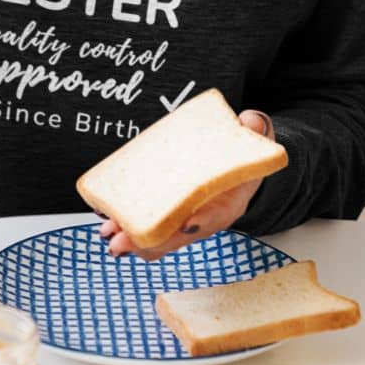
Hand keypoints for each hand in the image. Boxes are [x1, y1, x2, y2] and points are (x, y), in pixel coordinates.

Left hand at [98, 109, 275, 259]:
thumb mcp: (258, 136)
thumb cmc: (245, 150)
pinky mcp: (168, 210)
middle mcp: (206, 216)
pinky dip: (128, 224)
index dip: (200, 223)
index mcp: (231, 202)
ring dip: (132, 238)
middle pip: (177, 237)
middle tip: (121, 243)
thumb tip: (251, 121)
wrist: (238, 159)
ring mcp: (185, 217)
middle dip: (150, 242)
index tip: (184, 226)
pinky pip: (148, 223)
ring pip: (158, 236)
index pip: (216, 218)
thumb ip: (257, 127)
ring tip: (108, 234)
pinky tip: (107, 219)